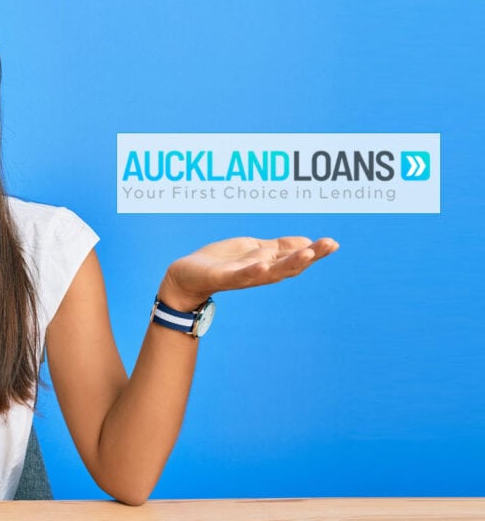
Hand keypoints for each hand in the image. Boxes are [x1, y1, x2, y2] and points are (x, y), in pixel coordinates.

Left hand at [159, 236, 339, 310]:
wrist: (187, 276)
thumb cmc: (220, 262)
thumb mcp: (253, 249)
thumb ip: (278, 247)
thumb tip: (308, 243)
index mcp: (267, 263)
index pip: (295, 257)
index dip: (315, 251)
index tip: (333, 243)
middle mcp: (259, 272)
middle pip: (289, 266)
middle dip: (311, 255)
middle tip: (329, 245)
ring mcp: (243, 276)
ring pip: (270, 272)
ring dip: (290, 263)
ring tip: (308, 254)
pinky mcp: (223, 277)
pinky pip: (240, 276)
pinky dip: (252, 271)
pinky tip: (263, 264)